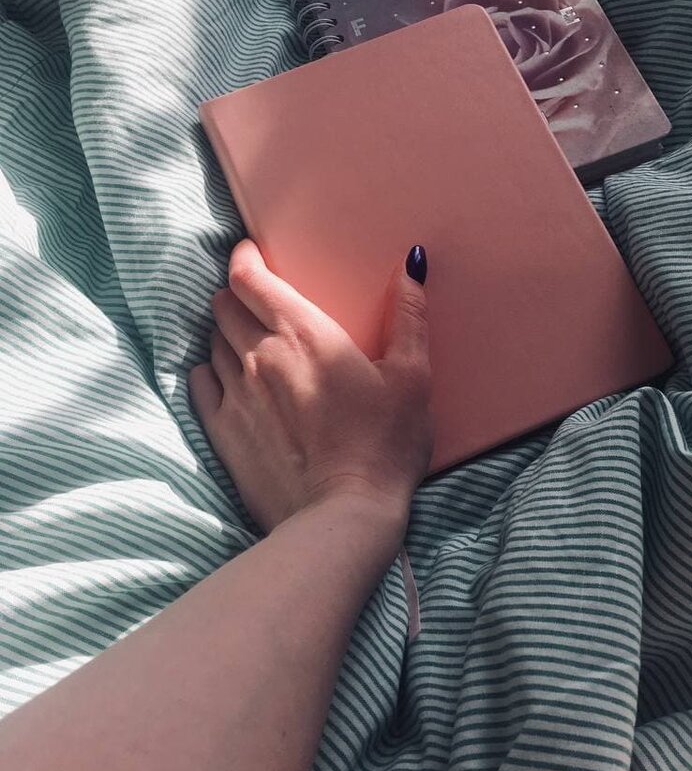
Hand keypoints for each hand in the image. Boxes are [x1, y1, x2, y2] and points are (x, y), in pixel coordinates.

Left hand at [189, 239, 432, 542]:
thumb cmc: (385, 445)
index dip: (244, 258)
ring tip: (250, 342)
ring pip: (212, 341)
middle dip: (237, 294)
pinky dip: (210, 371)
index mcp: (303, 333)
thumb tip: (412, 264)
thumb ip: (409, 316)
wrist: (344, 516)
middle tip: (259, 301)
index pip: (249, 277)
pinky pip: (199, 382)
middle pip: (224, 304)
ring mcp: (234, 394)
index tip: (252, 254)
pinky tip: (230, 379)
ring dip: (227, 334)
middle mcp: (258, 355)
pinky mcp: (221, 430)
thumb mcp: (412, 377)